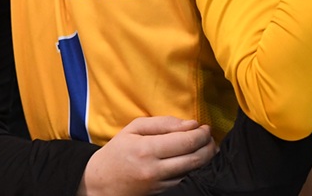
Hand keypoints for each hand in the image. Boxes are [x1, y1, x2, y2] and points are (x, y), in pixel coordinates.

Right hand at [79, 117, 215, 195]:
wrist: (100, 183)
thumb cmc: (118, 151)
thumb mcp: (134, 129)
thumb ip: (163, 123)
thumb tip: (191, 124)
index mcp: (146, 149)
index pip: (185, 141)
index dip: (201, 133)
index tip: (205, 127)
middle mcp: (154, 169)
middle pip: (194, 158)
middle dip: (209, 146)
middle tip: (210, 137)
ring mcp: (159, 184)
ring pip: (192, 171)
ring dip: (205, 158)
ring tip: (208, 146)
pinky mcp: (161, 193)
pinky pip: (184, 180)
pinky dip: (194, 169)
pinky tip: (195, 160)